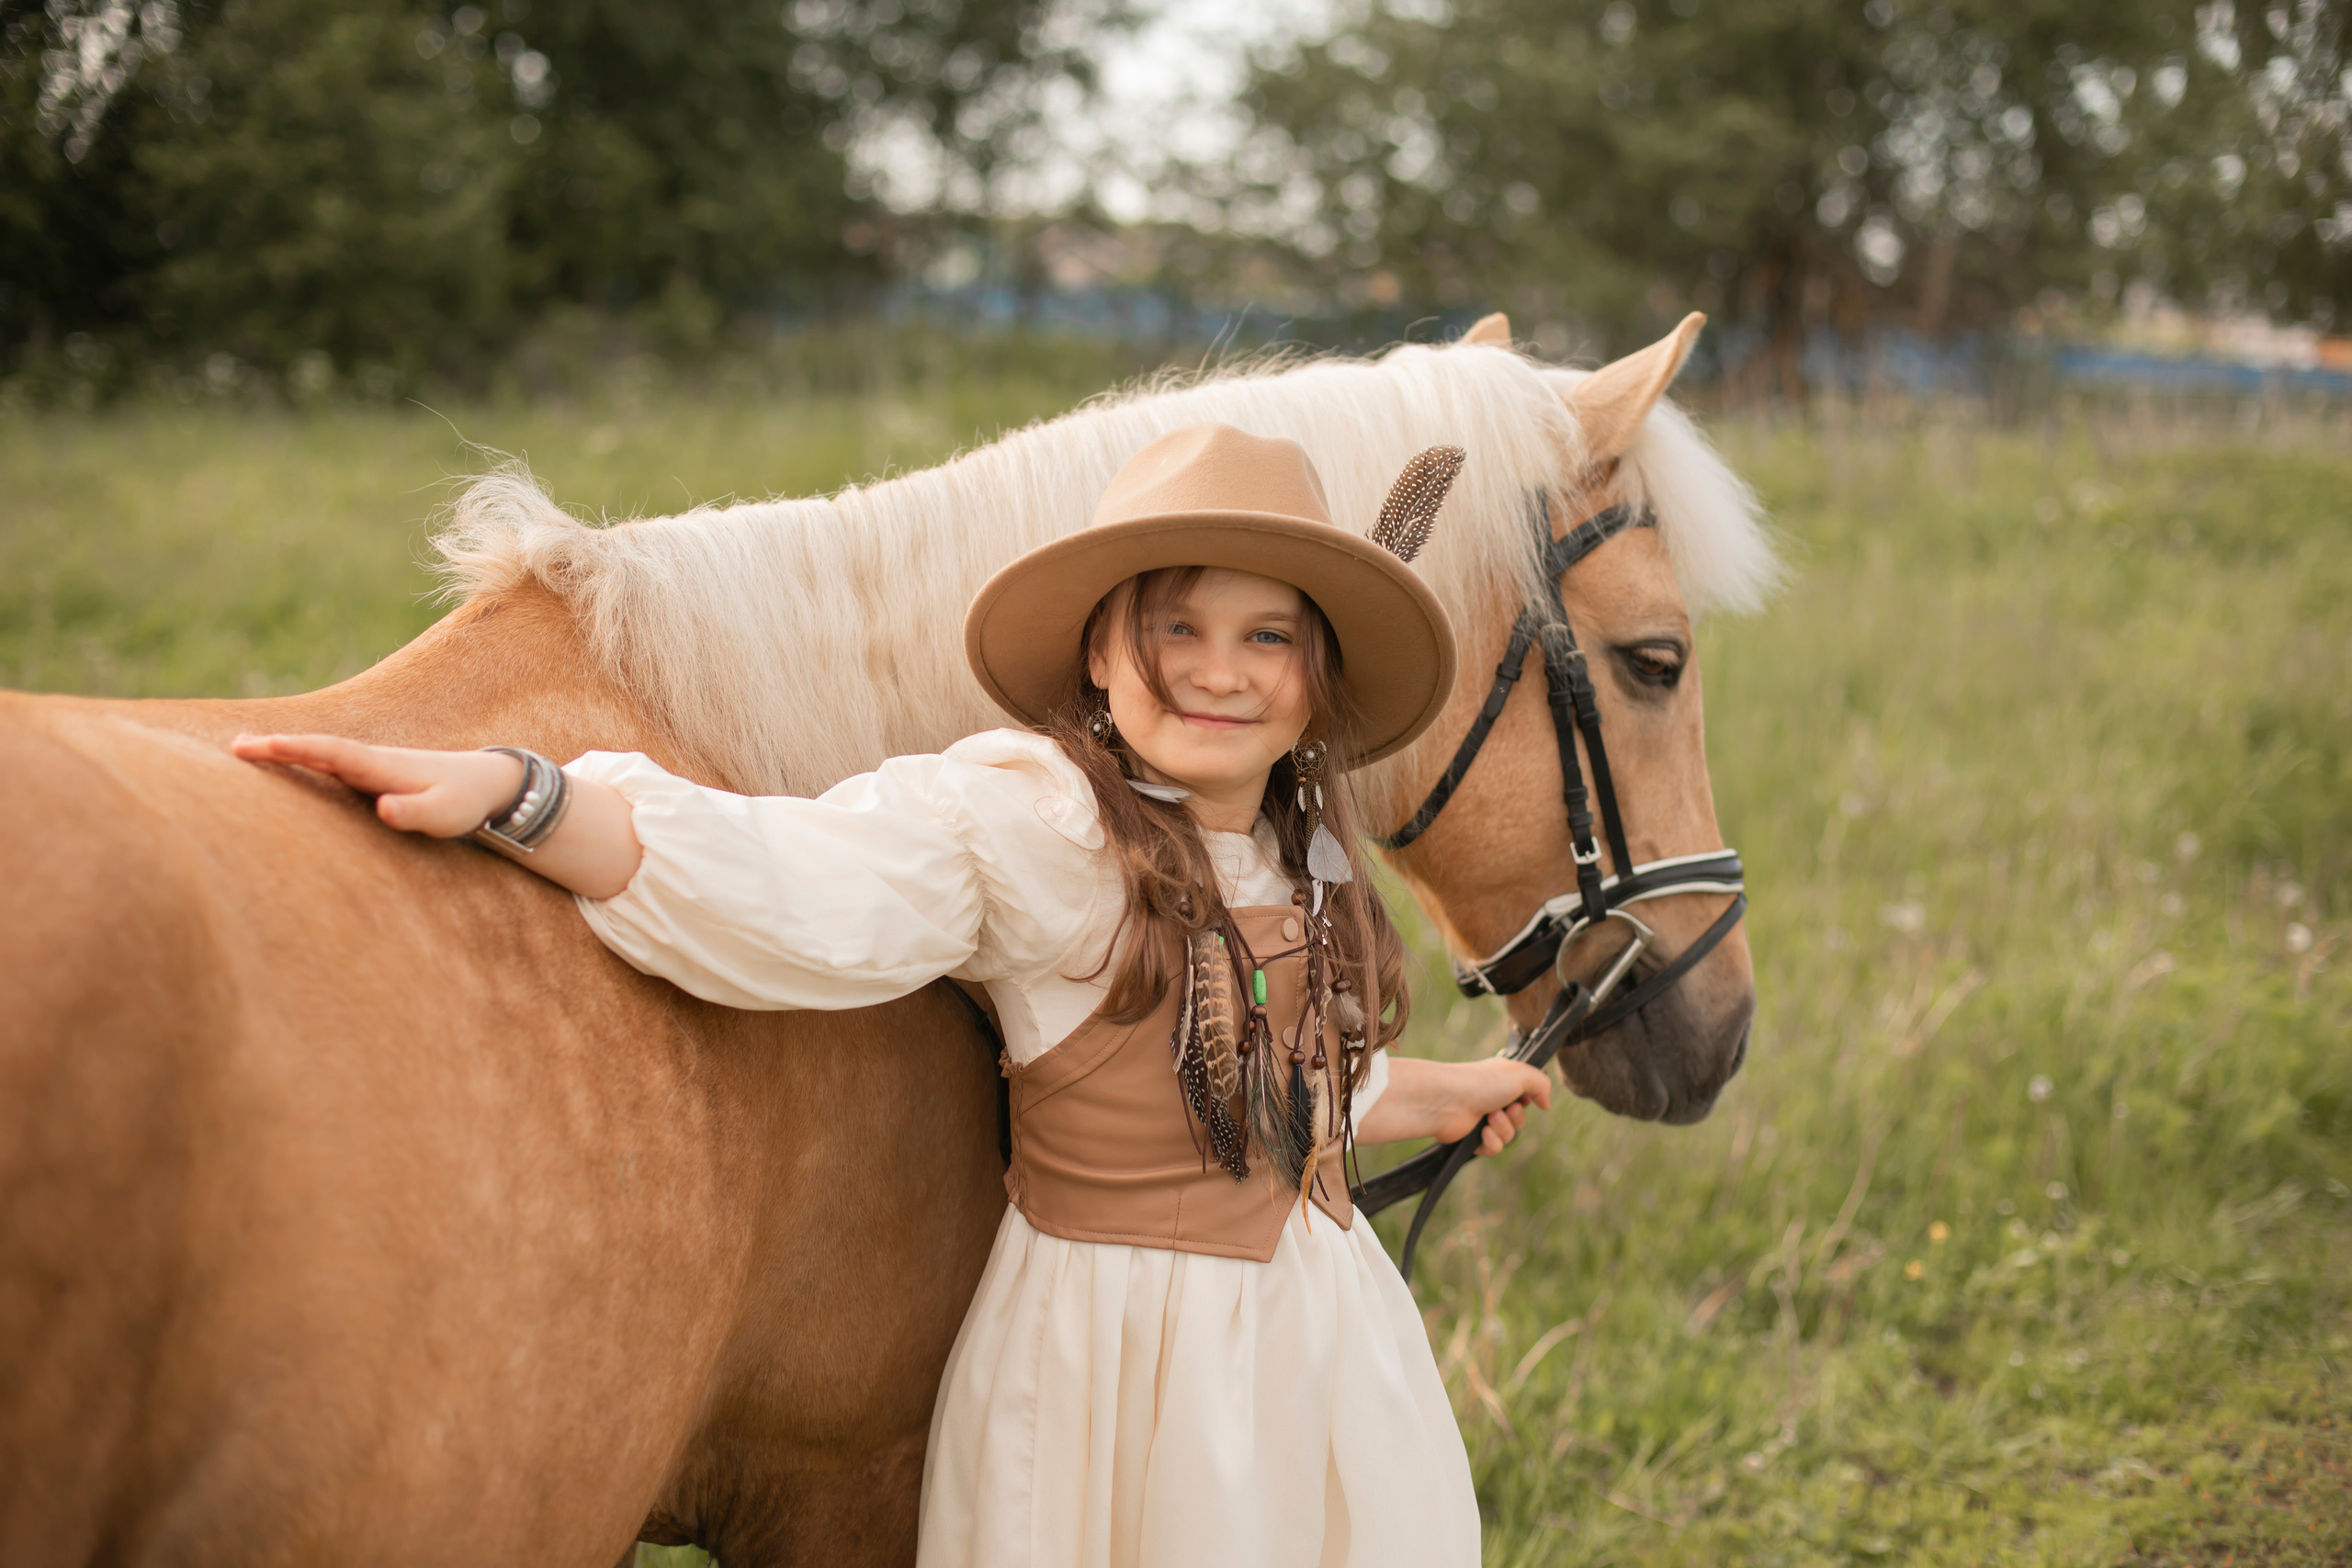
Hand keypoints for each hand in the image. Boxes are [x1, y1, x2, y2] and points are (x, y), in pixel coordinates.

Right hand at [231, 733, 522, 836]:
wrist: (489, 784)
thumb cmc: (464, 803)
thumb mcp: (443, 815)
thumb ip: (413, 812)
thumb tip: (383, 808)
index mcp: (382, 767)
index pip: (333, 753)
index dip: (297, 749)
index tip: (261, 745)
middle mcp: (372, 761)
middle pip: (318, 750)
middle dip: (277, 747)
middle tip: (235, 746)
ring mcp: (372, 766)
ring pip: (322, 755)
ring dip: (285, 750)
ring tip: (245, 748)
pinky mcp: (374, 776)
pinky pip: (330, 763)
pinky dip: (303, 758)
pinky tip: (286, 760)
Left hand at [1354, 1053, 1552, 1153]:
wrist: (1448, 1101)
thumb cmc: (1482, 1083)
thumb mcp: (1522, 1073)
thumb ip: (1542, 1084)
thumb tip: (1545, 1103)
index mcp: (1502, 1081)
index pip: (1526, 1096)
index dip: (1529, 1100)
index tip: (1525, 1097)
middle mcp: (1492, 1099)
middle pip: (1520, 1120)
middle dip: (1517, 1118)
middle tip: (1505, 1108)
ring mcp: (1481, 1119)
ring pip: (1509, 1136)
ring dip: (1504, 1129)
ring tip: (1489, 1118)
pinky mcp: (1471, 1138)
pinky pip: (1493, 1148)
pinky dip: (1492, 1142)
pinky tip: (1482, 1133)